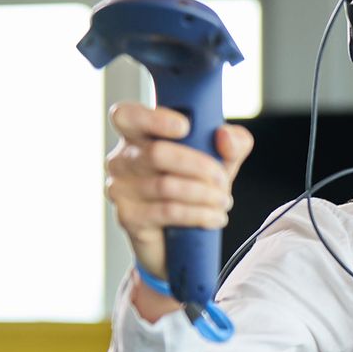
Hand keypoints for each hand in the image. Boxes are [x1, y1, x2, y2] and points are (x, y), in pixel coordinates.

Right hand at [104, 102, 253, 282]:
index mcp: (137, 134)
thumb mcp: (222, 159)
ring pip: (166, 185)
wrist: (181, 235)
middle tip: (223, 180)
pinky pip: (168, 211)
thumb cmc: (197, 183)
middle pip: (157, 153)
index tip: (186, 127)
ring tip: (224, 201)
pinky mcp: (127, 216)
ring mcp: (119, 188)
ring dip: (205, 195)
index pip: (126, 116)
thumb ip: (233, 142)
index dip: (153, 119)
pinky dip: (199, 214)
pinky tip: (216, 218)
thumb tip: (224, 136)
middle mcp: (121, 158)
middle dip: (199, 166)